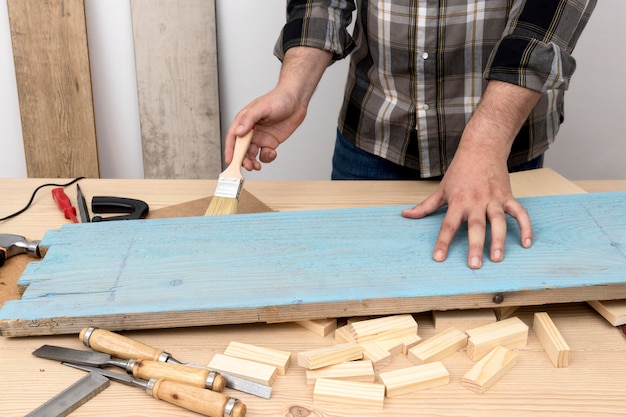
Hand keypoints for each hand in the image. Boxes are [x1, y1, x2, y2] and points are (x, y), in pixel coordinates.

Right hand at [226, 87, 306, 170]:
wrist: (296, 101)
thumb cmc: (278, 99)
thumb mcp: (262, 107)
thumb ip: (249, 120)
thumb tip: (238, 132)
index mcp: (244, 121)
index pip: (233, 137)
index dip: (230, 150)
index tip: (230, 161)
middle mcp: (250, 130)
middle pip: (242, 149)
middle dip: (243, 159)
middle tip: (248, 166)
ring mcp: (260, 137)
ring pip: (252, 154)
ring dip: (253, 161)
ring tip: (257, 166)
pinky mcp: (270, 142)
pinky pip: (265, 154)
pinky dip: (267, 157)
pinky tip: (272, 153)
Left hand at [400, 80, 538, 267]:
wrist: (482, 148)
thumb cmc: (460, 171)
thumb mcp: (441, 189)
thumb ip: (425, 206)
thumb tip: (406, 215)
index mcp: (457, 201)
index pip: (447, 225)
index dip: (443, 242)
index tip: (439, 258)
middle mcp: (475, 202)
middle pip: (475, 226)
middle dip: (475, 246)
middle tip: (474, 265)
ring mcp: (493, 199)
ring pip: (498, 221)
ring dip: (499, 240)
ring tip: (497, 258)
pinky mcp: (508, 196)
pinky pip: (519, 213)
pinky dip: (525, 227)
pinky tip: (526, 243)